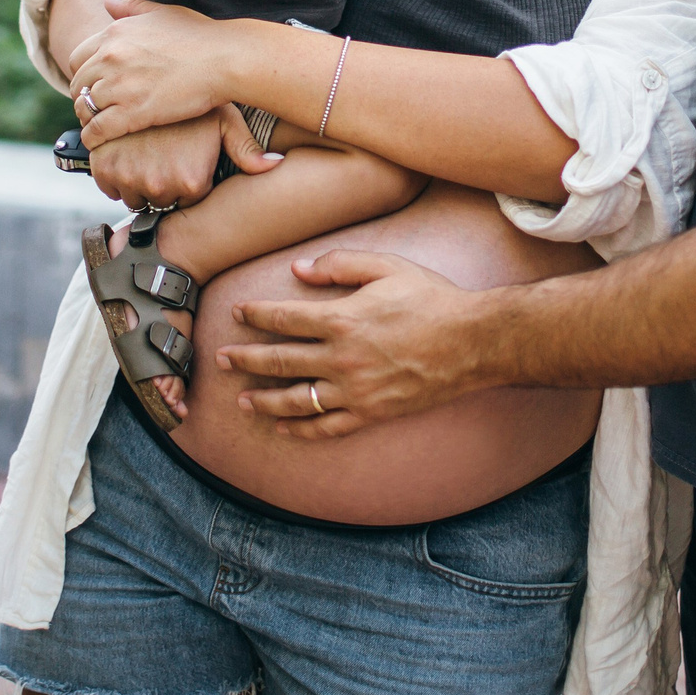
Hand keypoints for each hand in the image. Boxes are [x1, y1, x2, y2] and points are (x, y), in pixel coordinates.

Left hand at [70, 0, 237, 145]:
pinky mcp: (133, 112)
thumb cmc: (201, 35)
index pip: (78, 57)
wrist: (224, 59)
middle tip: (96, 108)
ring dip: (89, 119)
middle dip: (85, 97)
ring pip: (86, 107)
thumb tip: (105, 0)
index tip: (94, 85)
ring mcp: (120, 84)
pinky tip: (99, 142)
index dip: (85, 74)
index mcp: (115, 33)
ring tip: (98, 126)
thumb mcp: (163, 13)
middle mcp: (111, 56)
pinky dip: (94, 138)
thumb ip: (131, 8)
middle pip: (79, 83)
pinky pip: (98, 129)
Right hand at [80, 104, 277, 209]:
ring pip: (133, 197)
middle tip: (165, 154)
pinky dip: (114, 175)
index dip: (188, 181)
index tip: (187, 161)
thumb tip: (275, 166)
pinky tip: (128, 154)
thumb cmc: (195, 95)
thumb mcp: (225, 122)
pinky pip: (109, 188)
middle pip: (159, 202)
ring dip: (137, 183)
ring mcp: (130, 177)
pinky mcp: (104, 167)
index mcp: (192, 181)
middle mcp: (160, 185)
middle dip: (162, 183)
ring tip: (148, 154)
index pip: (188, 200)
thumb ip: (248, 150)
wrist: (150, 74)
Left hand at [215, 250, 490, 438]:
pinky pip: (327, 426)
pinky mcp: (371, 413)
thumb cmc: (432, 299)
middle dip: (246, 359)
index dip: (256, 315)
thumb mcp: (387, 266)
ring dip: (264, 401)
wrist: (473, 342)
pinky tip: (284, 427)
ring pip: (296, 400)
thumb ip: (340, 264)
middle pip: (280, 361)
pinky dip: (302, 429)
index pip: (284, 318)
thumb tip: (300, 269)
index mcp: (342, 319)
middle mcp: (342, 358)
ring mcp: (355, 390)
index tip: (239, 313)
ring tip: (242, 401)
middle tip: (222, 358)